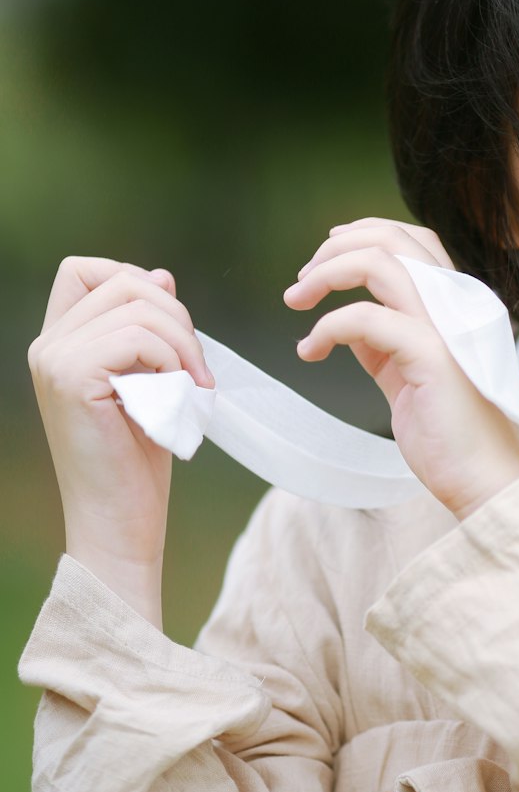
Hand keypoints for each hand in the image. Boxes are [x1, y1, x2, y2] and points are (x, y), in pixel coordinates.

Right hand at [27, 257, 214, 622]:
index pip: (84, 270)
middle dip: (176, 316)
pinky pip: (137, 337)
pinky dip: (171, 360)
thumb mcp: (148, 378)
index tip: (171, 328)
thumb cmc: (137, 459)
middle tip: (198, 369)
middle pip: (123, 281)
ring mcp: (54, 360)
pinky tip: (177, 395)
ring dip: (183, 343)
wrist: (120, 521)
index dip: (135, 281)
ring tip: (195, 386)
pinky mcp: (72, 378)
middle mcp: (47, 346)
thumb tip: (161, 274)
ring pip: (137, 305)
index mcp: (59, 343)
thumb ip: (147, 329)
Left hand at [283, 218, 518, 518]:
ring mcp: (447, 325)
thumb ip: (383, 341)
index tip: (324, 255)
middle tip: (301, 281)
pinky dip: (328, 327)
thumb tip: (345, 321)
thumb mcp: (407, 374)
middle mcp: (458, 304)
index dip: (366, 234)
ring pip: (381, 262)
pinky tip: (310, 351)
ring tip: (296, 299)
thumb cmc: (449, 434)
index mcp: (456, 305)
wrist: (484, 480)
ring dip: (327, 273)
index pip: (414, 241)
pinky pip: (366, 318)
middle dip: (337, 248)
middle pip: (395, 238)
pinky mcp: (432, 354)